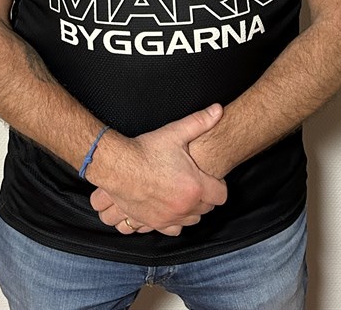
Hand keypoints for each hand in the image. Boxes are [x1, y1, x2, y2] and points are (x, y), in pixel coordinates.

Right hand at [88, 104, 227, 235]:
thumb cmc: (147, 151)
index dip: (218, 184)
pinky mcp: (154, 224)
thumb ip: (200, 121)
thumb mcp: (175, 133)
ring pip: (192, 220)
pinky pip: (174, 230)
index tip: (210, 176)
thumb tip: (218, 110)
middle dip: (205, 196)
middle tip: (195, 181)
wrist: (118, 166)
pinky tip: (170, 207)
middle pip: (207, 208)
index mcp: (195, 187)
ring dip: (191, 209)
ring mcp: (169, 218)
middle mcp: (185, 207)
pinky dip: (175, 221)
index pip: (221, 195)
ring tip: (183, 193)